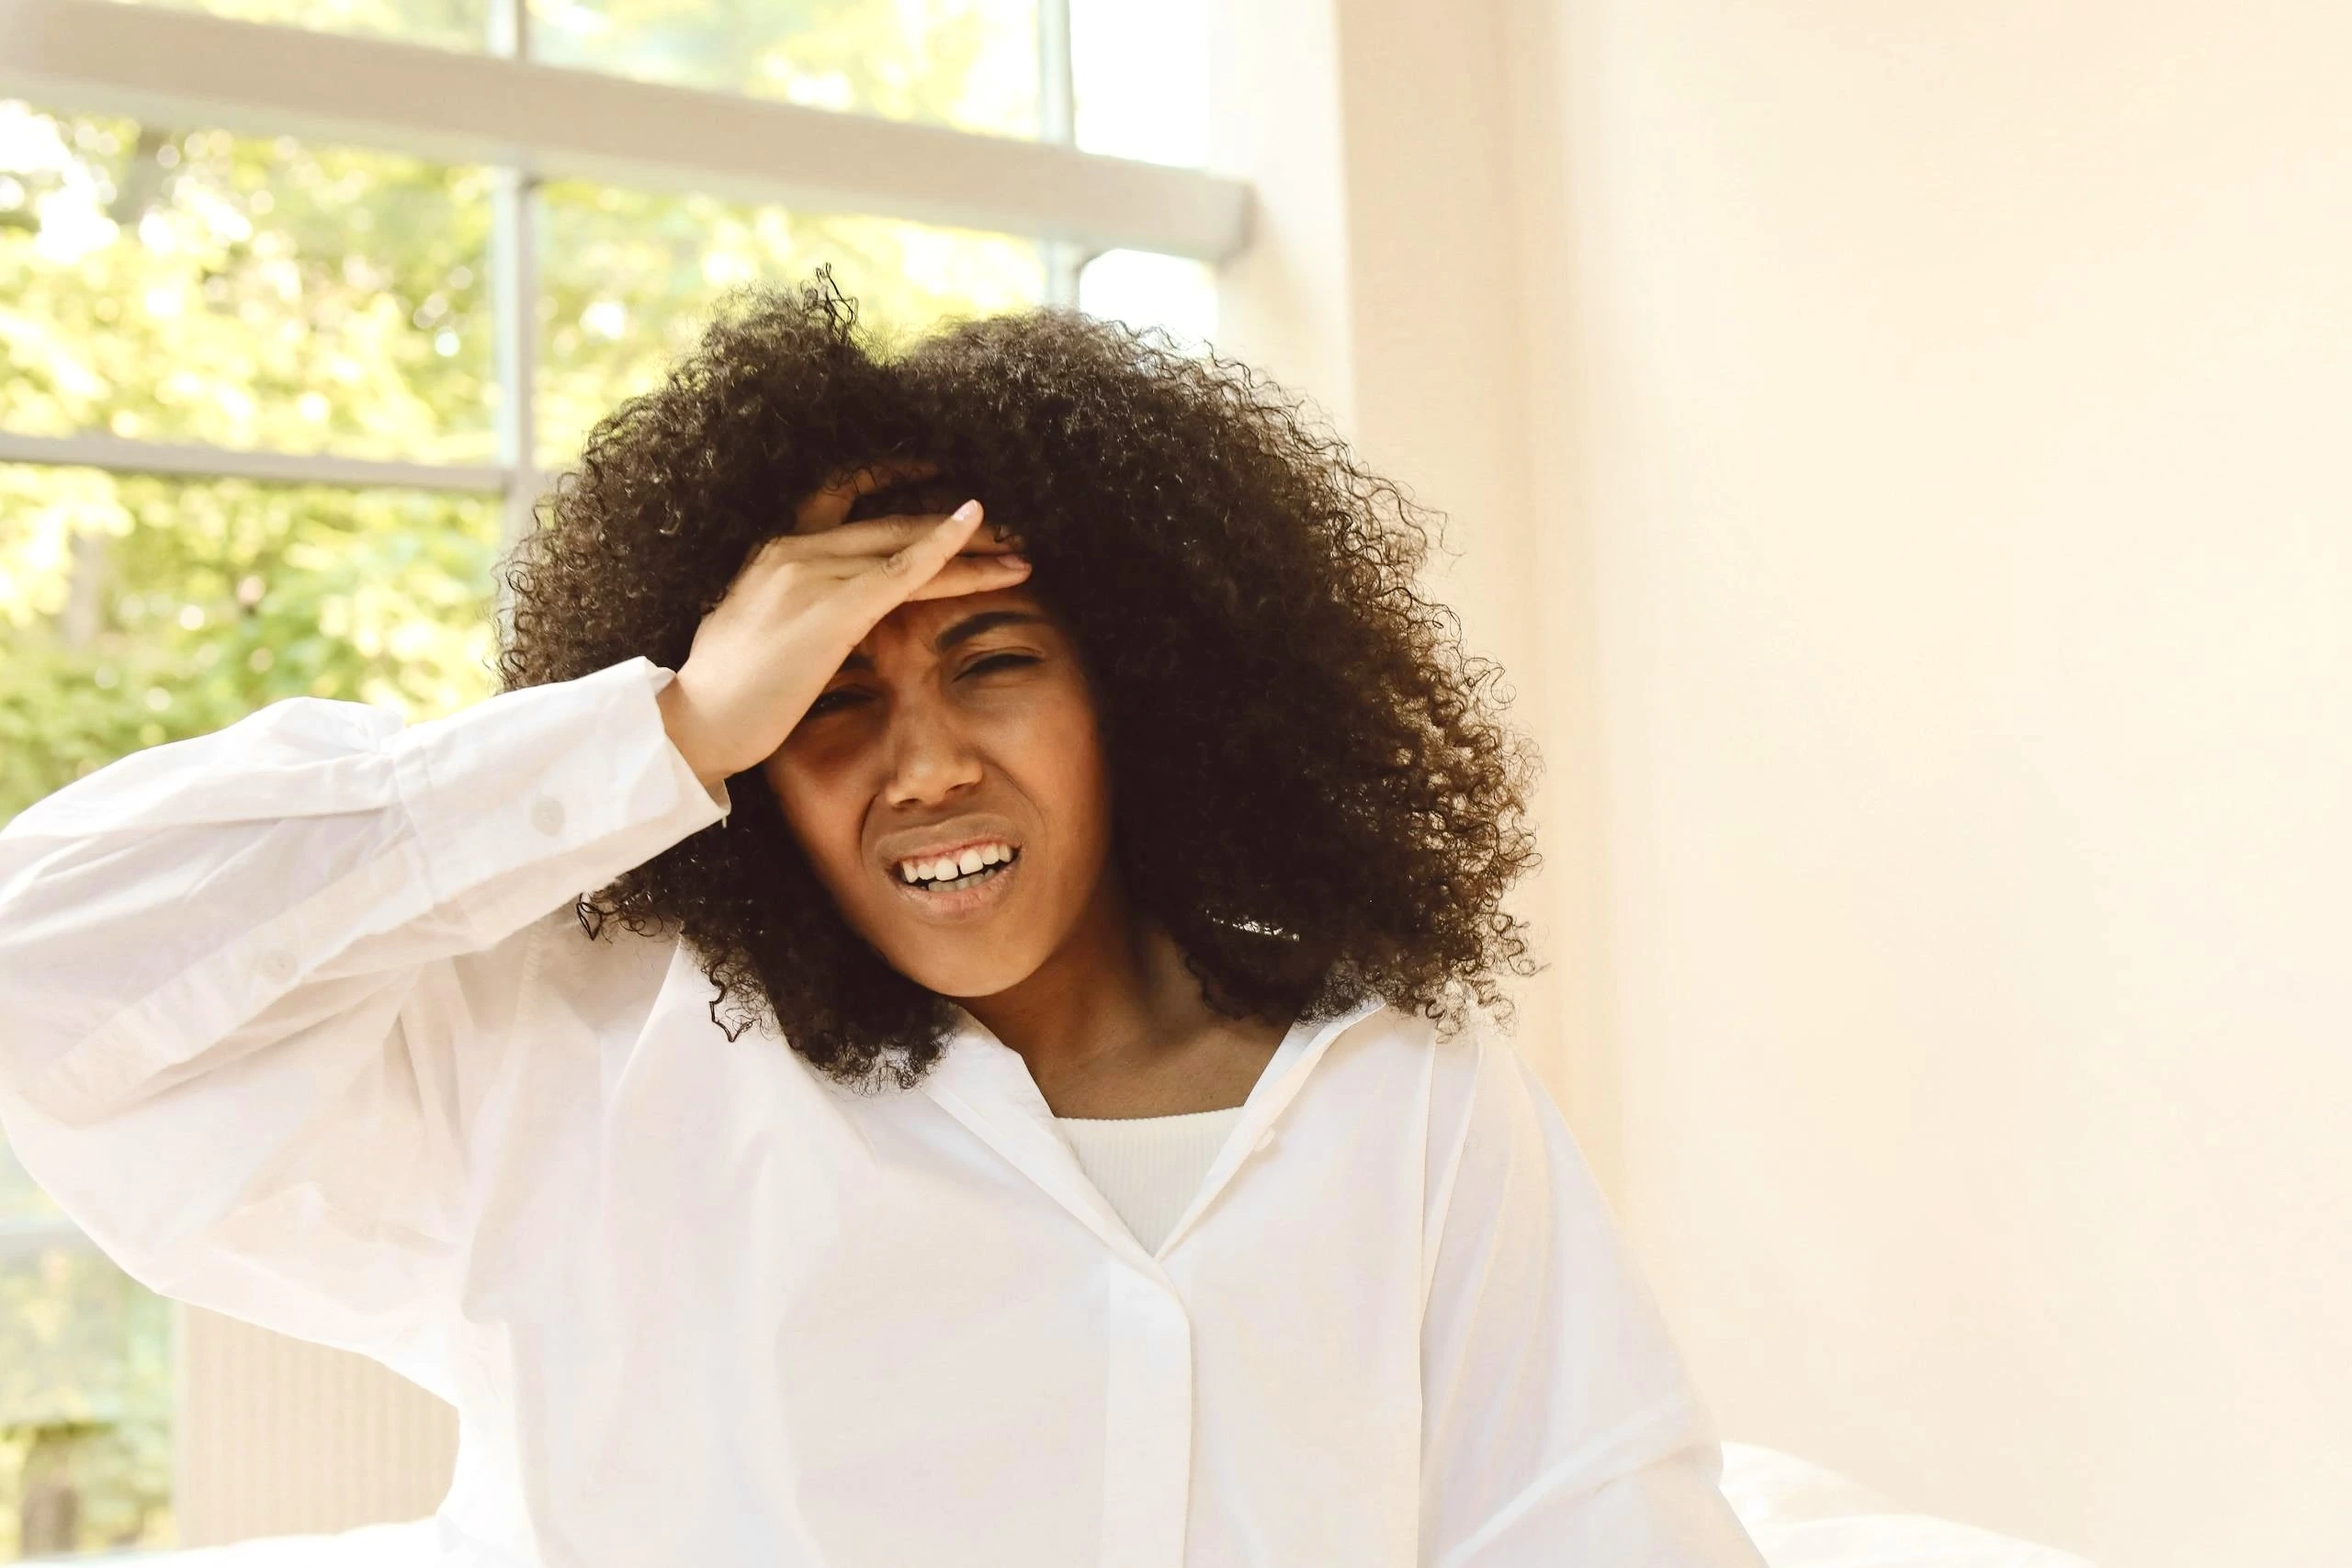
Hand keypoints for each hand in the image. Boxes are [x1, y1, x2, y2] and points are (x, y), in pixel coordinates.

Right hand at [655, 461, 1028, 788]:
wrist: (694, 723)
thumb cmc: (722, 693)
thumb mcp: (752, 630)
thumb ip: (786, 610)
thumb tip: (805, 620)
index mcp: (776, 553)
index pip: (849, 505)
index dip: (898, 491)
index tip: (940, 491)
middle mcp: (795, 551)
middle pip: (891, 528)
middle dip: (952, 531)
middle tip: (1005, 534)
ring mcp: (813, 576)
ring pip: (907, 550)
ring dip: (971, 553)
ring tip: (1019, 555)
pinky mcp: (832, 610)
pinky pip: (900, 572)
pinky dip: (944, 551)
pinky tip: (975, 534)